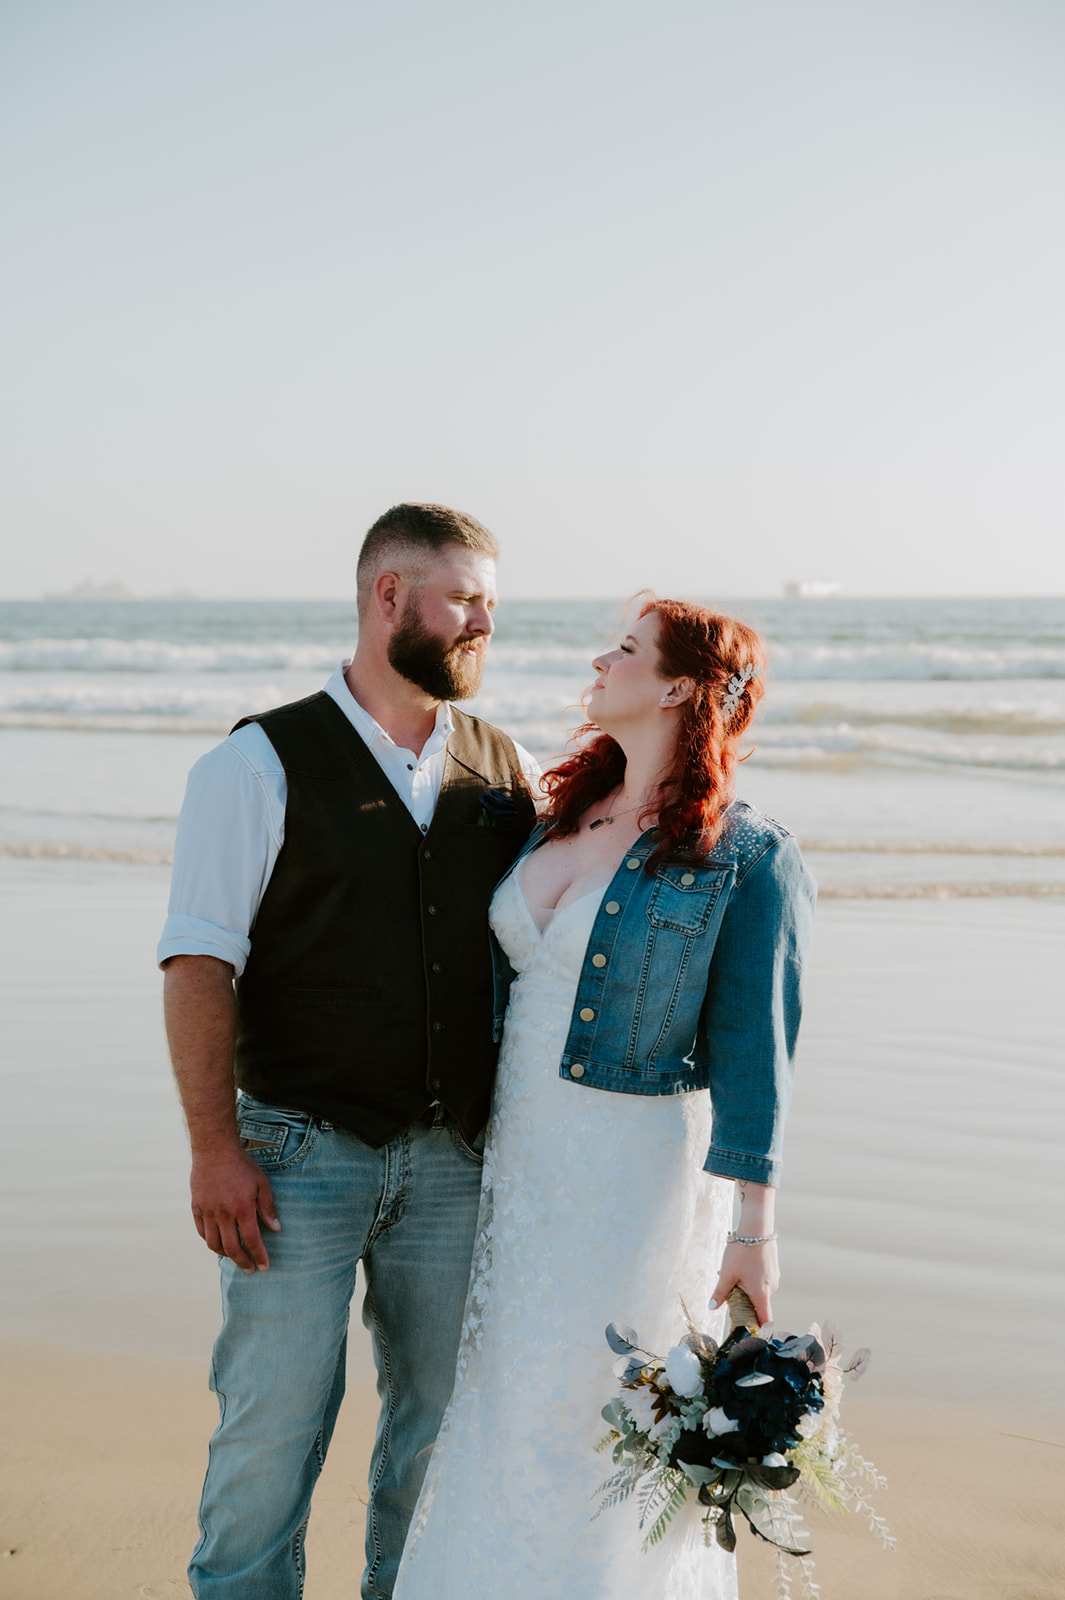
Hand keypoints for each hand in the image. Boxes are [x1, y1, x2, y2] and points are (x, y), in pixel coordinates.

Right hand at [190, 1145, 280, 1273]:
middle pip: (232, 1248)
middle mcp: (224, 1214)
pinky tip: (219, 1242)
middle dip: (243, 1262)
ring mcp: (208, 1212)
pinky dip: (210, 1241)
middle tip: (250, 1269)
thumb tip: (276, 1229)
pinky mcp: (196, 1208)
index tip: (264, 1266)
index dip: (259, 1256)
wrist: (215, 1150)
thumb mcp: (261, 1183)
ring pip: (214, 1244)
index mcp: (242, 1209)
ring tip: (235, 1256)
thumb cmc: (242, 1166)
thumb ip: (268, 1207)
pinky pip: (202, 1232)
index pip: (252, 1240)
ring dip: (226, 1255)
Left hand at [709, 1238, 779, 1327]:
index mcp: (761, 1293)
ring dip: (747, 1287)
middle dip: (745, 1301)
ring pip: (760, 1290)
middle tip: (731, 1291)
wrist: (757, 1228)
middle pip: (760, 1304)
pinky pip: (763, 1280)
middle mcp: (771, 1287)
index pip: (765, 1319)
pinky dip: (753, 1278)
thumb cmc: (742, 1251)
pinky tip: (742, 1266)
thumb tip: (711, 1307)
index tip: (746, 1326)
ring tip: (733, 1273)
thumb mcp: (727, 1274)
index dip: (757, 1326)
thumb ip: (720, 1293)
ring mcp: (774, 1277)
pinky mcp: (773, 1268)